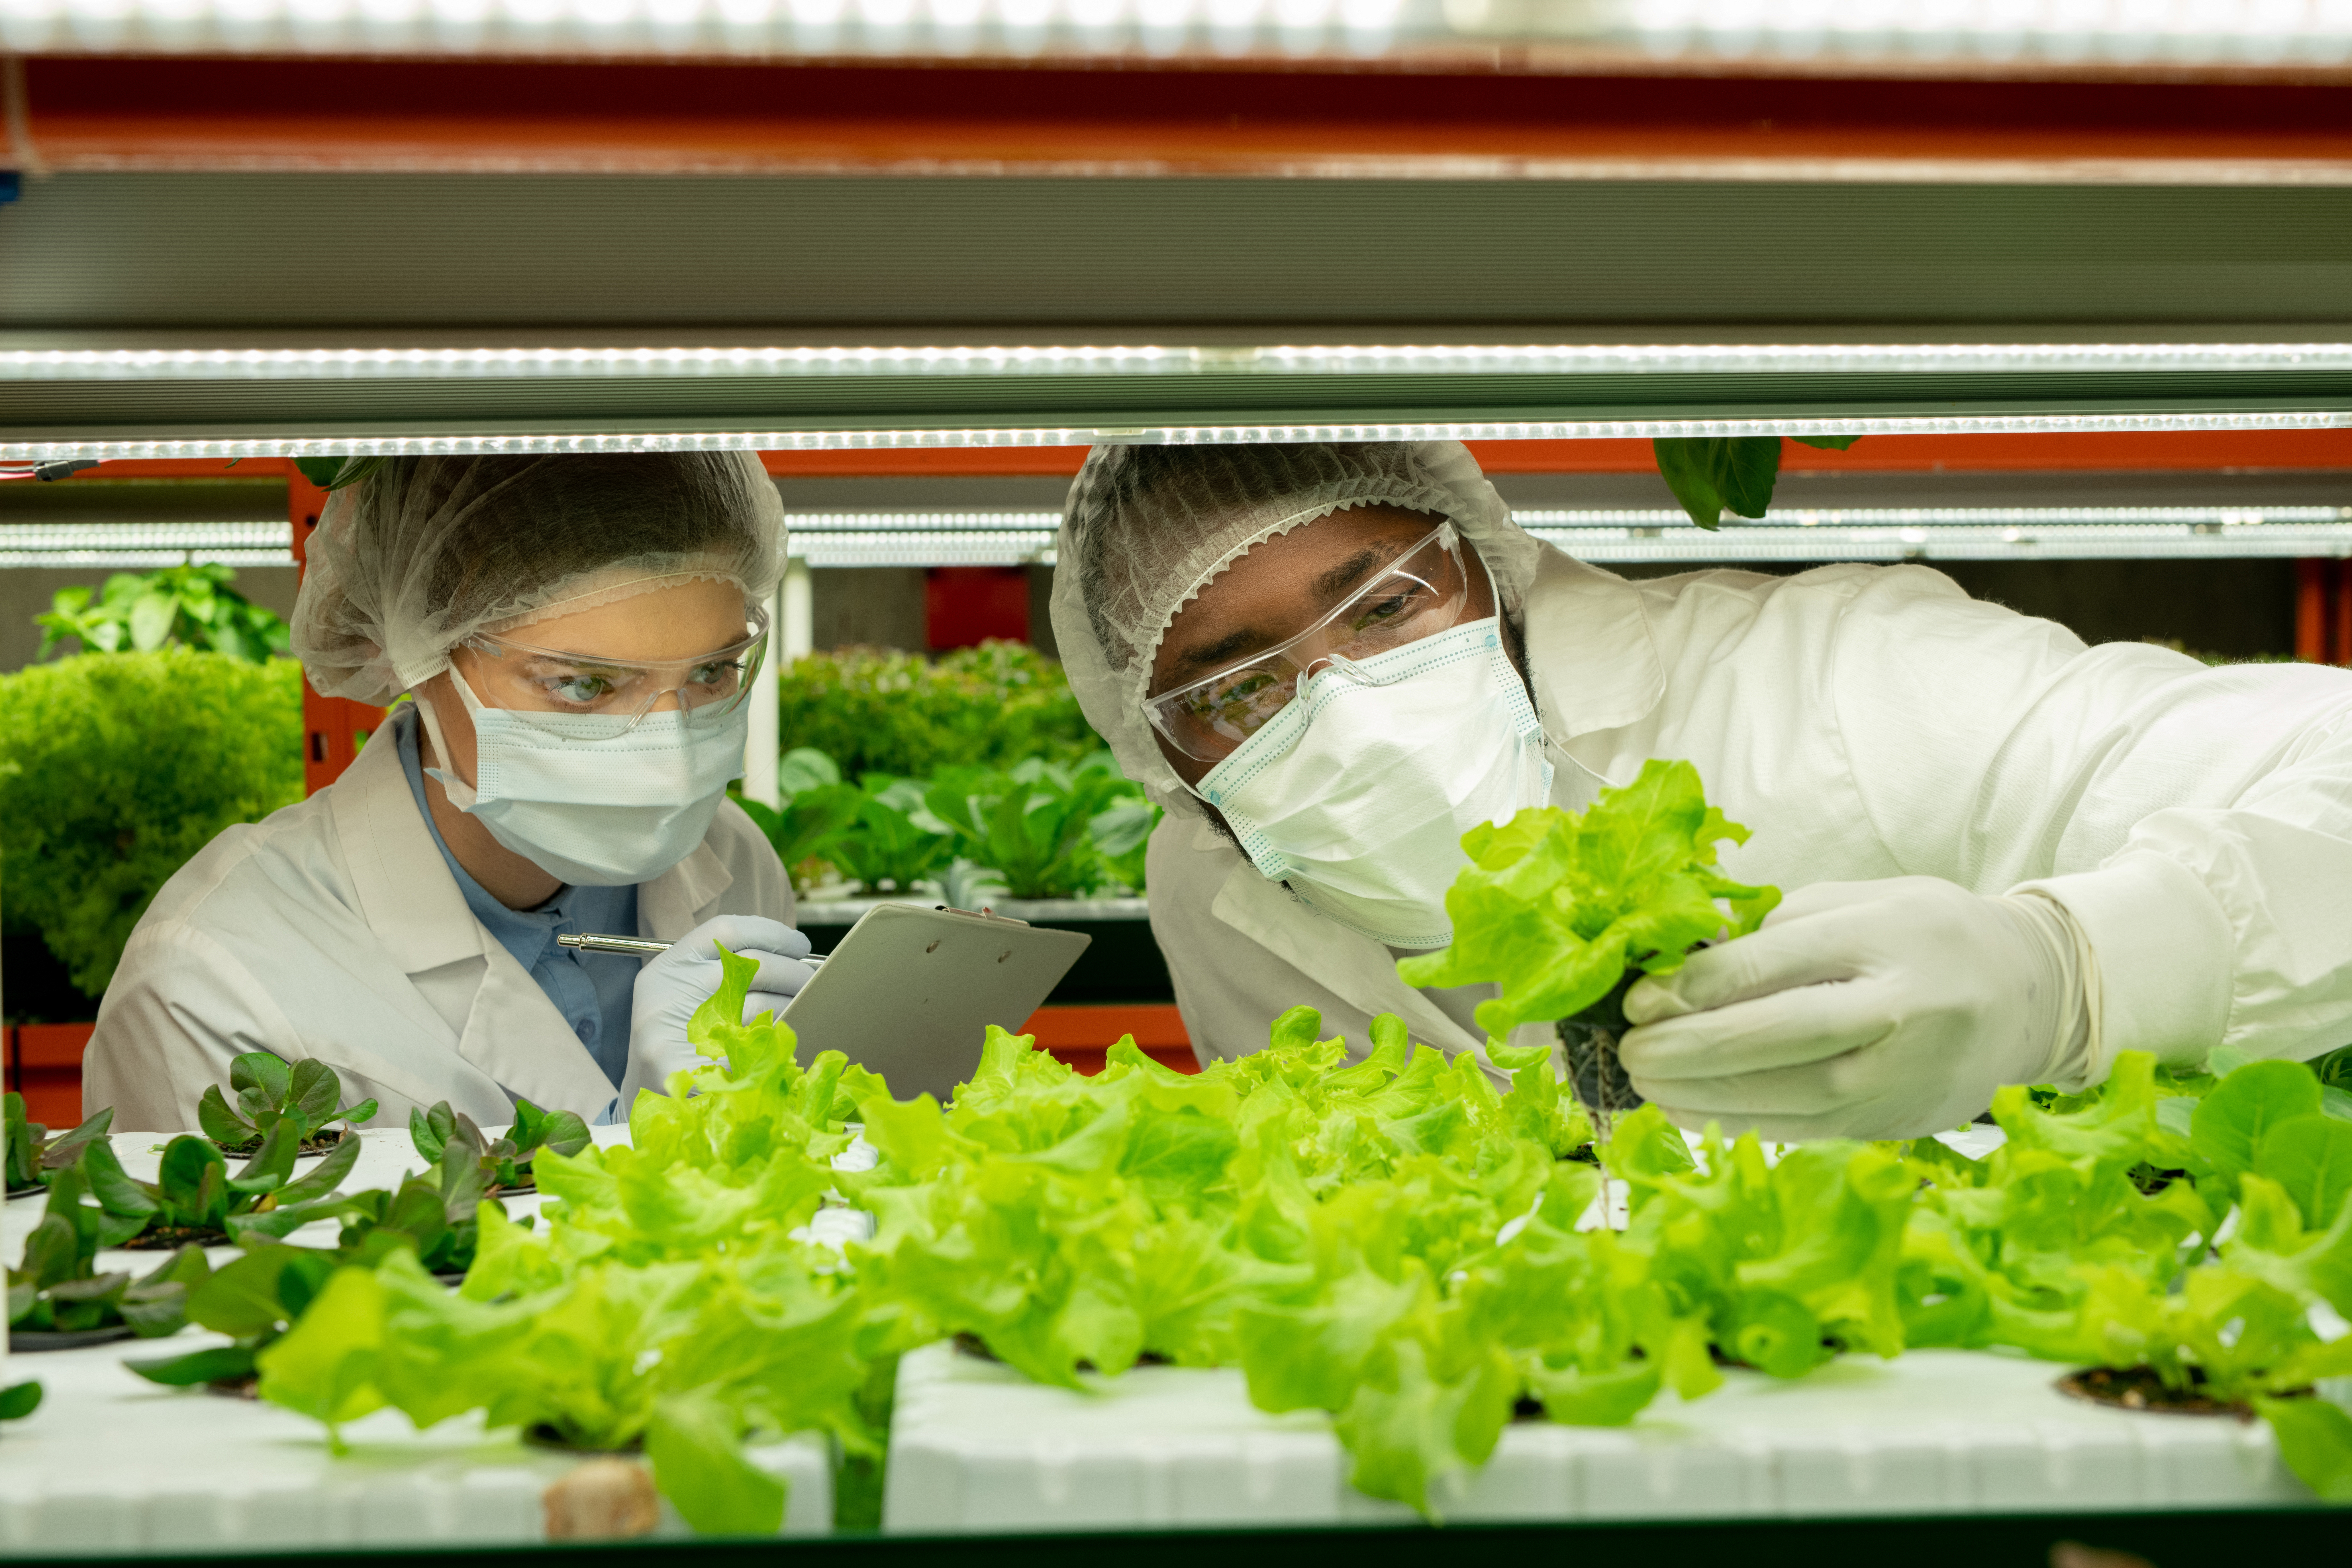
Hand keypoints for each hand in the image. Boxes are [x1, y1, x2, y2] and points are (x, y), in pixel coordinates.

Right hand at [623, 914, 813, 1100]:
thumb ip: (728, 968)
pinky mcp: (685, 1068)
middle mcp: (670, 991)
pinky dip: (774, 1040)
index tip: (800, 945)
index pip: (727, 930)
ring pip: (758, 1005)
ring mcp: (673, 1031)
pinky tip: (782, 1041)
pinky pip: (751, 1048)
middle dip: (793, 973)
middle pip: (751, 966)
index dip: (772, 933)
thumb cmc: (681, 1032)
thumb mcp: (689, 988)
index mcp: (671, 966)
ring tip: (804, 1008)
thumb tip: (790, 956)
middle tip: (811, 982)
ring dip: (792, 1005)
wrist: (646, 1086)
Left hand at [1617, 876, 2089, 1140]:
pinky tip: (1685, 1108)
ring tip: (1642, 1079)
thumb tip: (1683, 960)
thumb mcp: (1860, 901)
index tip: (1639, 998)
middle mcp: (1895, 1013)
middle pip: (1770, 1038)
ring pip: (1779, 1096)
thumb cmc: (1927, 934)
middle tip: (1627, 1047)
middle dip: (1685, 1047)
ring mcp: (1896, 1077)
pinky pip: (1798, 1129)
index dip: (1692, 987)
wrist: (2027, 995)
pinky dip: (1733, 1121)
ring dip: (1697, 1091)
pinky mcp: (1889, 1123)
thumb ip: (1777, 927)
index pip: (1770, 967)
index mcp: (1884, 939)